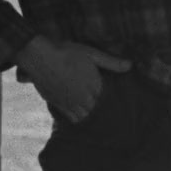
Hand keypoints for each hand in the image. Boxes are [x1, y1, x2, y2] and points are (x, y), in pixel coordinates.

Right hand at [17, 35, 131, 121]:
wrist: (40, 57)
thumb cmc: (67, 52)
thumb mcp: (92, 54)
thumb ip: (112, 62)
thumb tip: (131, 65)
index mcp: (95, 85)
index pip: (109, 100)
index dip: (113, 101)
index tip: (119, 104)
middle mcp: (83, 97)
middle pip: (98, 110)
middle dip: (103, 110)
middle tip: (109, 111)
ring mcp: (70, 103)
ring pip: (86, 116)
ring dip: (91, 114)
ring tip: (95, 112)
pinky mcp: (57, 105)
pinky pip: (72, 118)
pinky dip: (78, 118)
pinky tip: (80, 114)